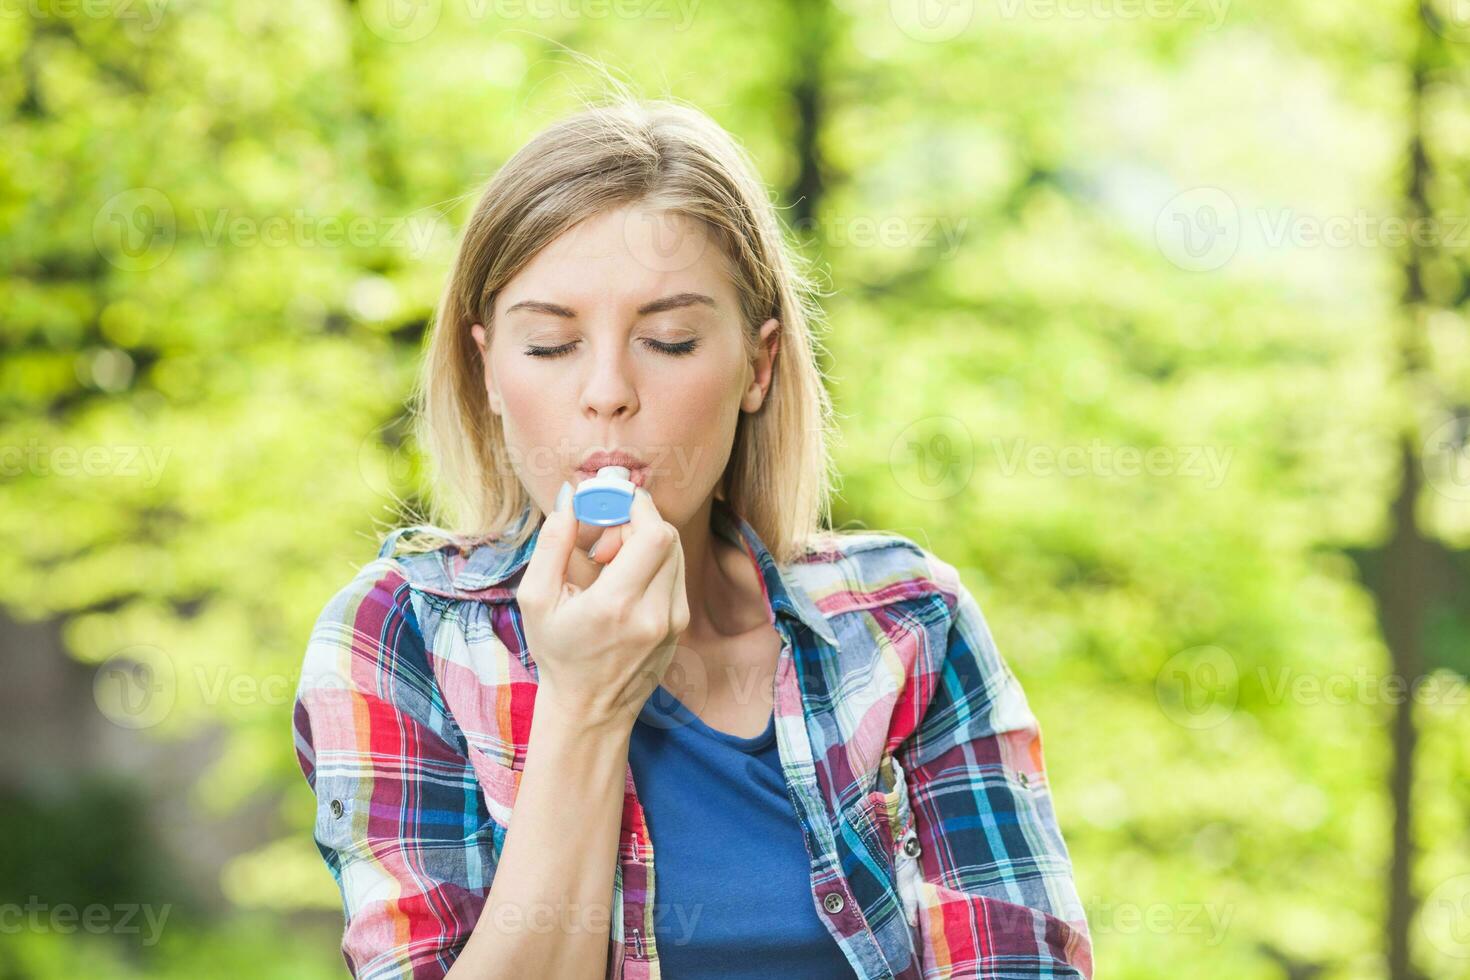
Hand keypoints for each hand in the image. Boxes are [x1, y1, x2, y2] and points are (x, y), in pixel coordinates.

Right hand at [517, 485, 690, 731]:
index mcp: (616, 606)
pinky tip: (625, 584)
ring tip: (610, 565)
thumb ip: (552, 545)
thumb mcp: (536, 600)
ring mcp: (674, 622)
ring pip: (675, 552)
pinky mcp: (681, 626)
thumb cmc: (558, 653)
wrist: (590, 709)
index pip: (654, 536)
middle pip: (668, 537)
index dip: (638, 508)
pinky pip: (676, 574)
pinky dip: (654, 564)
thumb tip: (571, 498)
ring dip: (645, 543)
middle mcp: (654, 613)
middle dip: (636, 524)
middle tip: (603, 543)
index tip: (611, 504)